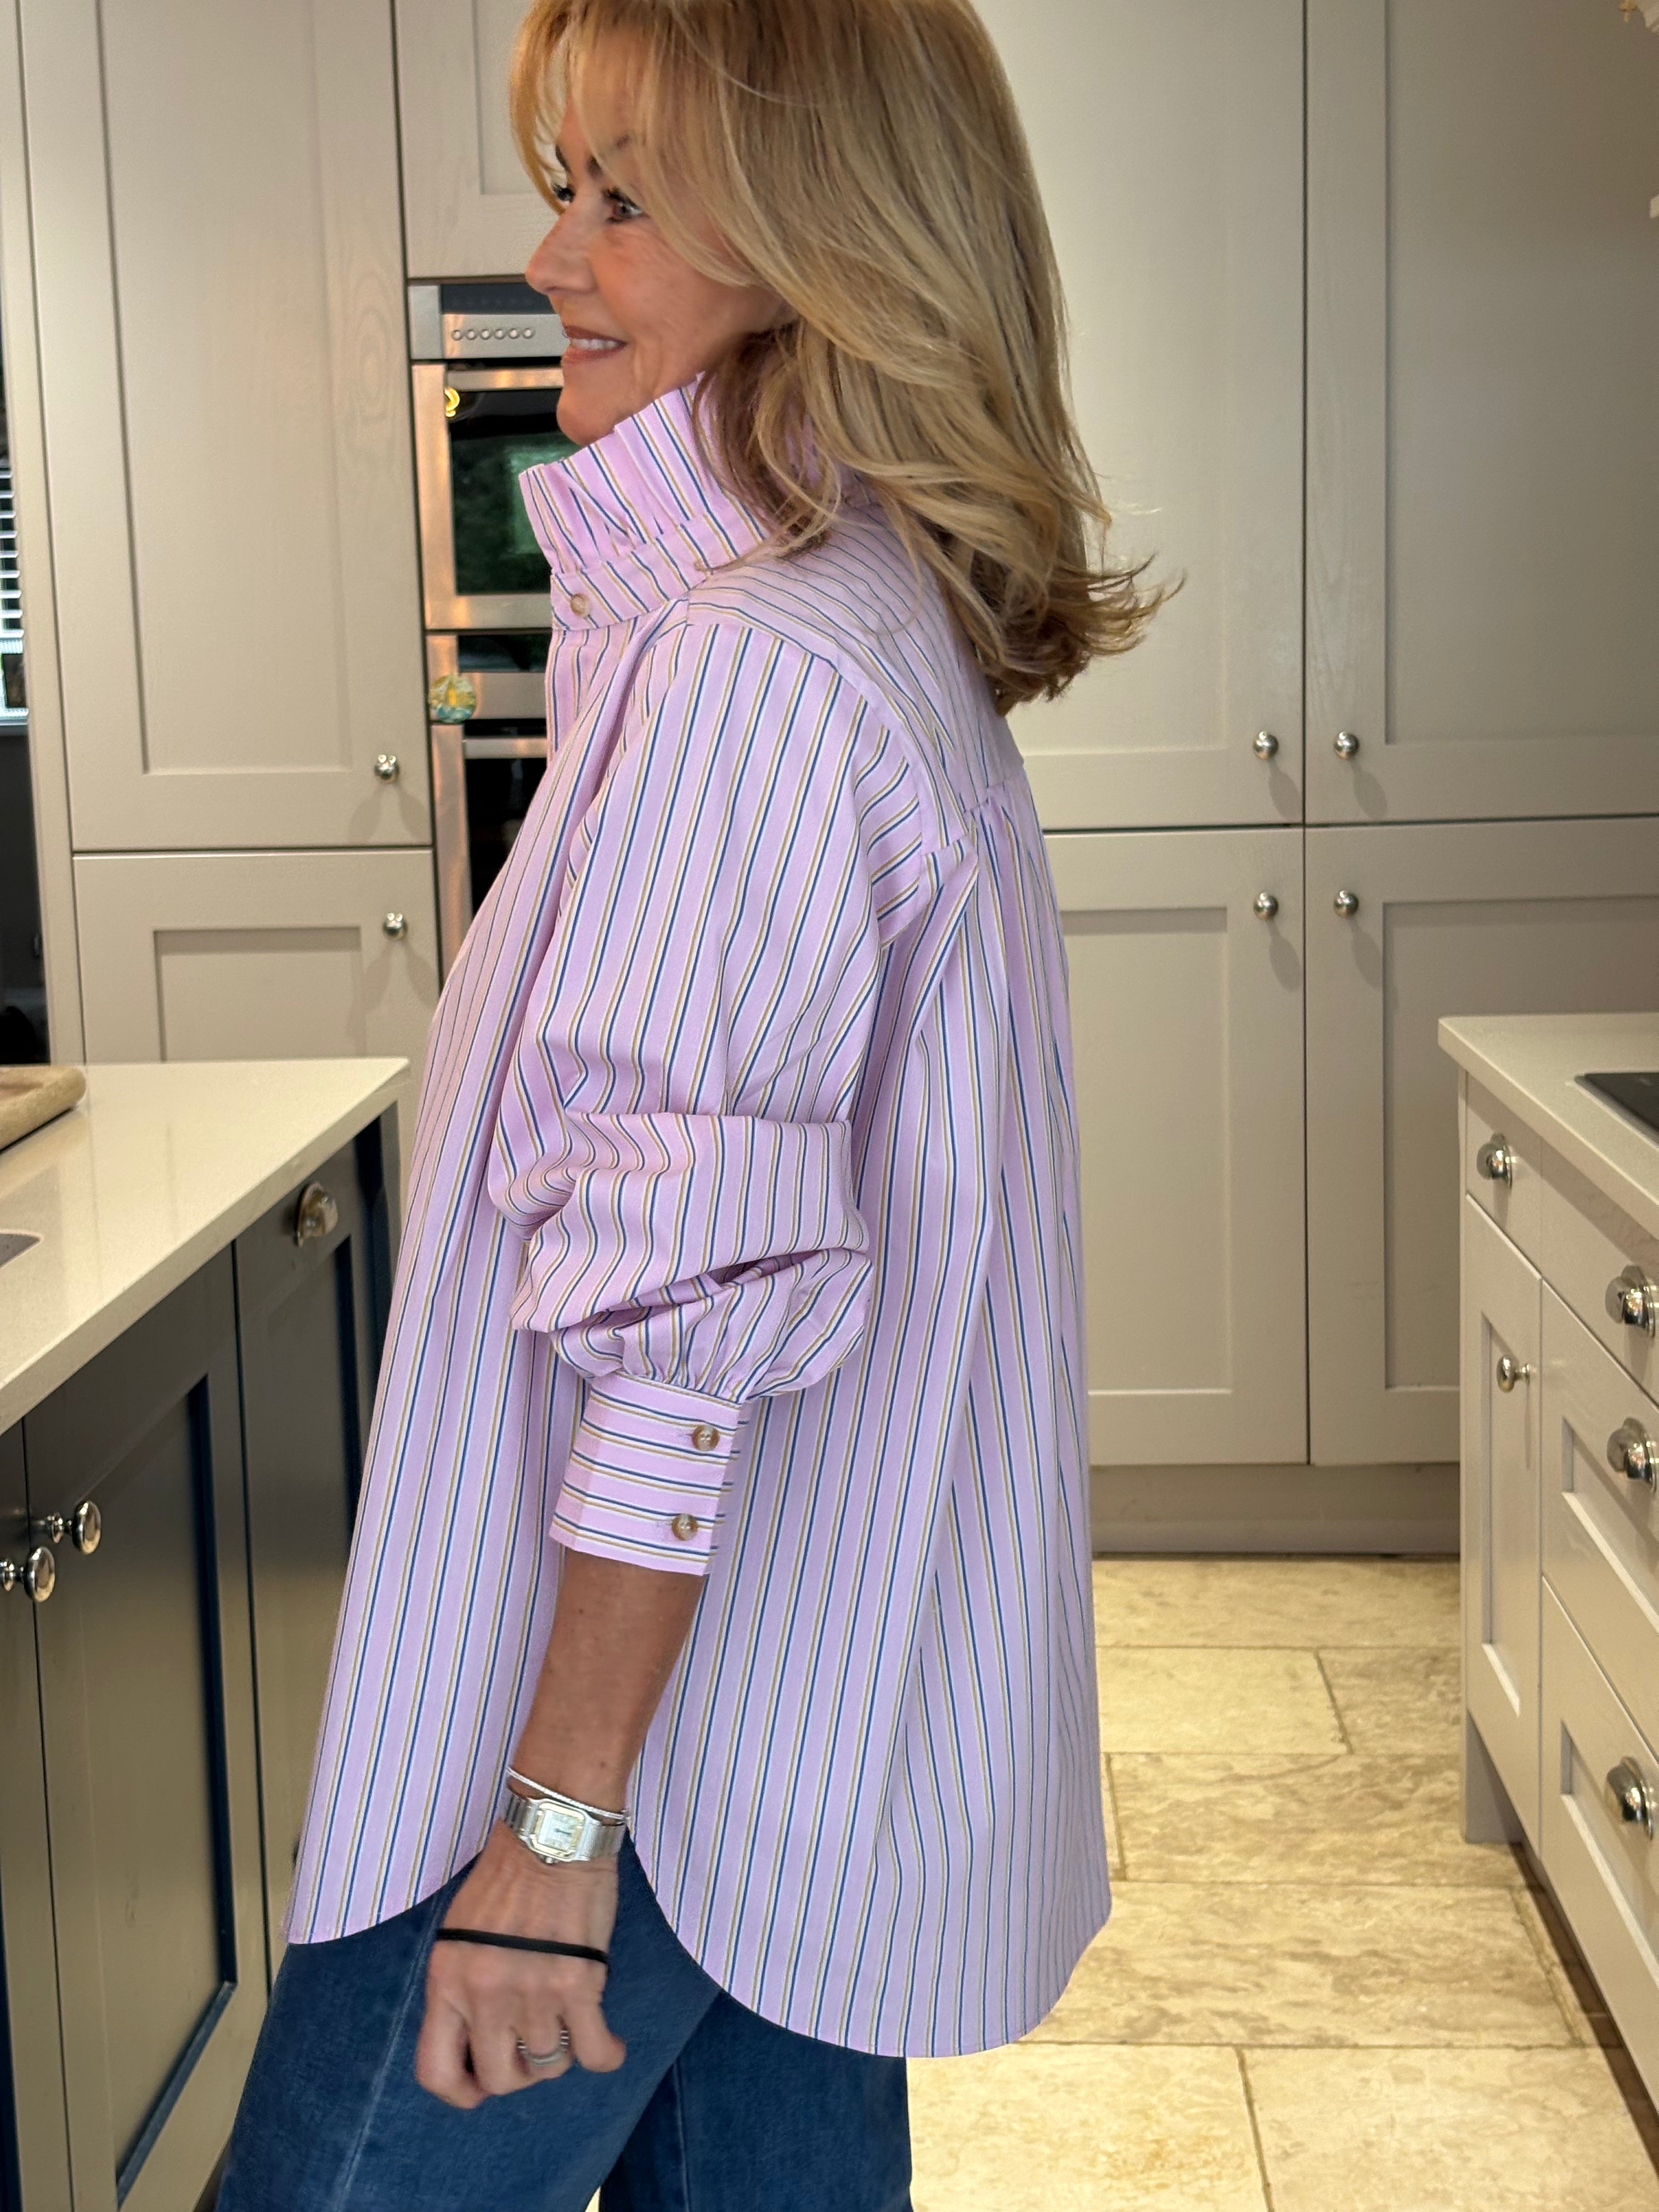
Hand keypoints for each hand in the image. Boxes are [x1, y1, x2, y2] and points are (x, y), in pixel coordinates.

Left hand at [415, 1823, 625, 2106]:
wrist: (553, 1834)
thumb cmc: (508, 1876)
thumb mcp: (460, 1934)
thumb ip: (461, 1988)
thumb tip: (479, 2041)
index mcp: (447, 1981)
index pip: (436, 2072)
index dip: (462, 2092)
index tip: (482, 2084)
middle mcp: (483, 1995)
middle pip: (500, 2079)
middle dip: (520, 2072)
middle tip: (534, 2044)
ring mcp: (531, 1993)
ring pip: (549, 2065)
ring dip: (562, 2050)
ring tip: (569, 2021)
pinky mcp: (578, 1984)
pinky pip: (594, 2053)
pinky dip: (606, 2053)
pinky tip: (608, 2040)